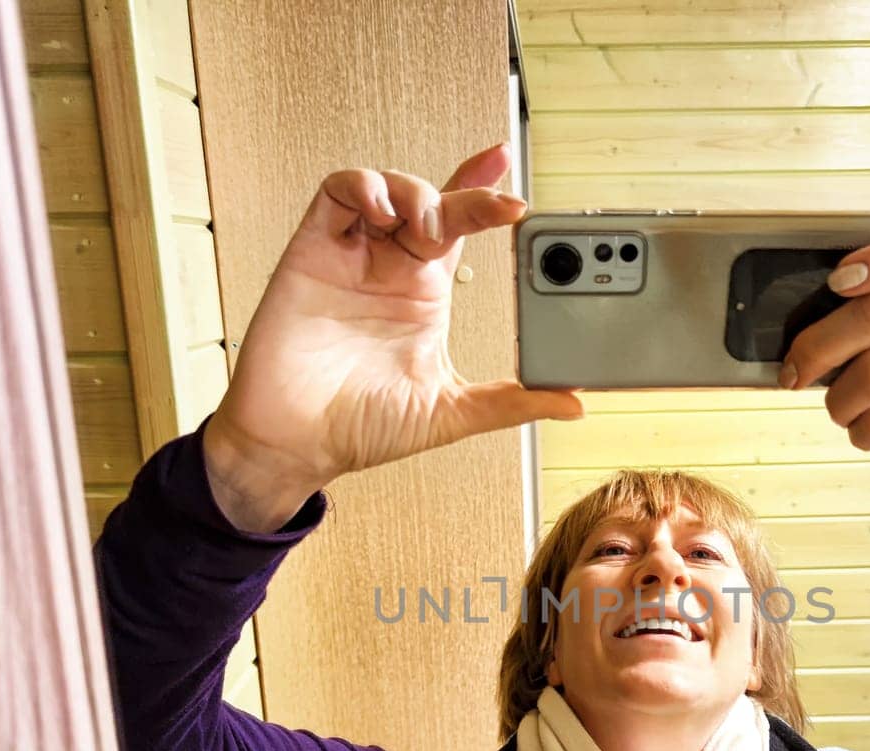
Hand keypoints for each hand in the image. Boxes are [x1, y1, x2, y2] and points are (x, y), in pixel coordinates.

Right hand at [204, 143, 582, 521]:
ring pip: (388, 187)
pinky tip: (383, 214)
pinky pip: (336, 193)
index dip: (486, 194)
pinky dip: (363, 187)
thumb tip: (572, 400)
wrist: (297, 444)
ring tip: (431, 222)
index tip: (521, 189)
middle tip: (497, 209)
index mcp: (424, 295)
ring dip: (417, 191)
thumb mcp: (450, 413)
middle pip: (434, 202)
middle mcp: (390, 269)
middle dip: (468, 195)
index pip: (461, 228)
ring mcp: (352, 256)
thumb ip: (511, 402)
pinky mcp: (313, 251)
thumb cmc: (359, 427)